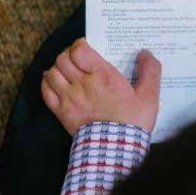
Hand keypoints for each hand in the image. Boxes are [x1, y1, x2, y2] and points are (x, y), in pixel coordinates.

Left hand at [41, 38, 161, 134]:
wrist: (116, 149)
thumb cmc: (133, 121)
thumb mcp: (149, 95)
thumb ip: (150, 71)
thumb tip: (145, 52)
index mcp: (102, 76)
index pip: (79, 50)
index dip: (80, 44)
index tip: (87, 47)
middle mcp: (82, 84)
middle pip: (63, 58)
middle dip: (69, 54)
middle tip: (78, 58)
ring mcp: (68, 98)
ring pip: (52, 72)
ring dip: (58, 67)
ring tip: (67, 70)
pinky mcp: (61, 112)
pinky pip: (45, 91)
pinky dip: (47, 82)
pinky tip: (55, 82)